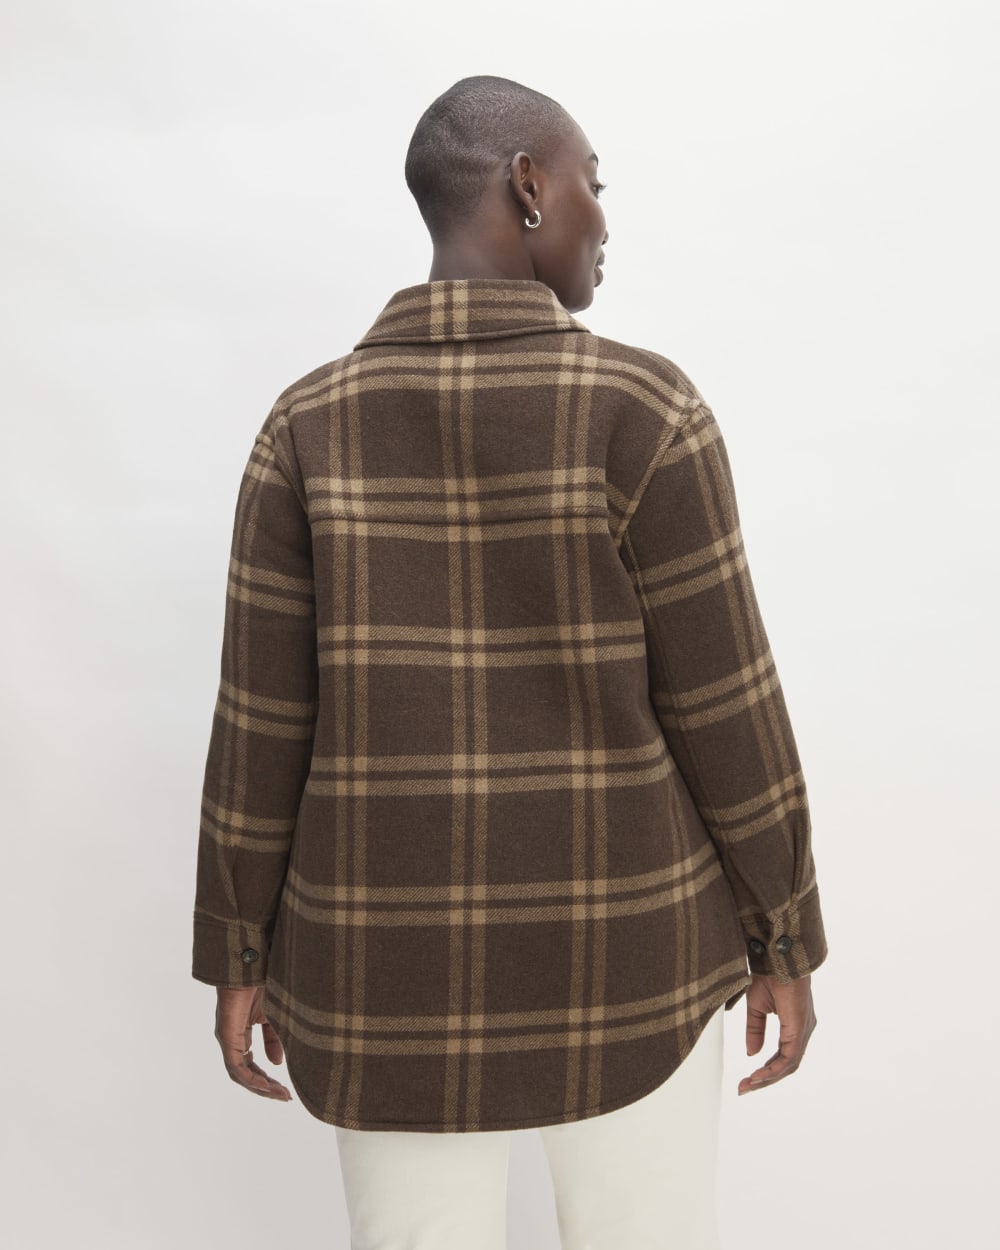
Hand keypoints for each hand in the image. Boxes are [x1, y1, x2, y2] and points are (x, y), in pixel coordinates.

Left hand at [214, 985, 292, 1101]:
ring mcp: (228, 1039)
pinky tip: (266, 1084)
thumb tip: (277, 1063)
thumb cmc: (261, 982)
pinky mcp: (227, 1035)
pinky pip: (236, 1065)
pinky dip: (251, 1078)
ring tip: (279, 1094)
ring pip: (240, 1074)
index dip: (267, 1079)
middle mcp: (232, 1040)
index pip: (251, 1065)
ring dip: (259, 1087)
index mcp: (242, 1034)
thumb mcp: (273, 1015)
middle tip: (285, 1097)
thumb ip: (273, 1039)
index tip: (286, 1090)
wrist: (252, 962)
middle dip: (266, 1087)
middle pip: (246, 1074)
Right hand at [737, 972, 815, 1095]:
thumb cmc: (769, 974)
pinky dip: (773, 1069)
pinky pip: (788, 1058)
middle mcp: (803, 1030)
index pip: (783, 1056)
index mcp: (795, 1025)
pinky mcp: (799, 1029)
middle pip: (787, 1065)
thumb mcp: (757, 1006)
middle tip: (744, 1088)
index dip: (766, 1070)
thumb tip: (752, 1053)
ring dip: (767, 1077)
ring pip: (788, 1065)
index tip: (746, 1079)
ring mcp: (803, 1030)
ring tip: (748, 1084)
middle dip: (765, 1079)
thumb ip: (755, 1029)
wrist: (776, 957)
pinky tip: (758, 1075)